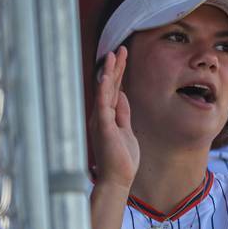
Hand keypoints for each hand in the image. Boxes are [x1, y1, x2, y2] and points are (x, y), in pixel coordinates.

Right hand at [89, 47, 139, 190]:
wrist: (117, 179)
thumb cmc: (121, 159)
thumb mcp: (125, 130)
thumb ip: (123, 113)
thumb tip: (122, 95)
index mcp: (107, 116)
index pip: (113, 89)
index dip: (118, 73)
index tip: (122, 56)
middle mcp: (101, 116)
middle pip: (109, 86)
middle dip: (115, 67)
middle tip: (120, 49)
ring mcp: (101, 121)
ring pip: (104, 92)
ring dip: (109, 73)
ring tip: (113, 55)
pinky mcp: (104, 127)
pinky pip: (104, 105)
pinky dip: (105, 90)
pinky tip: (107, 76)